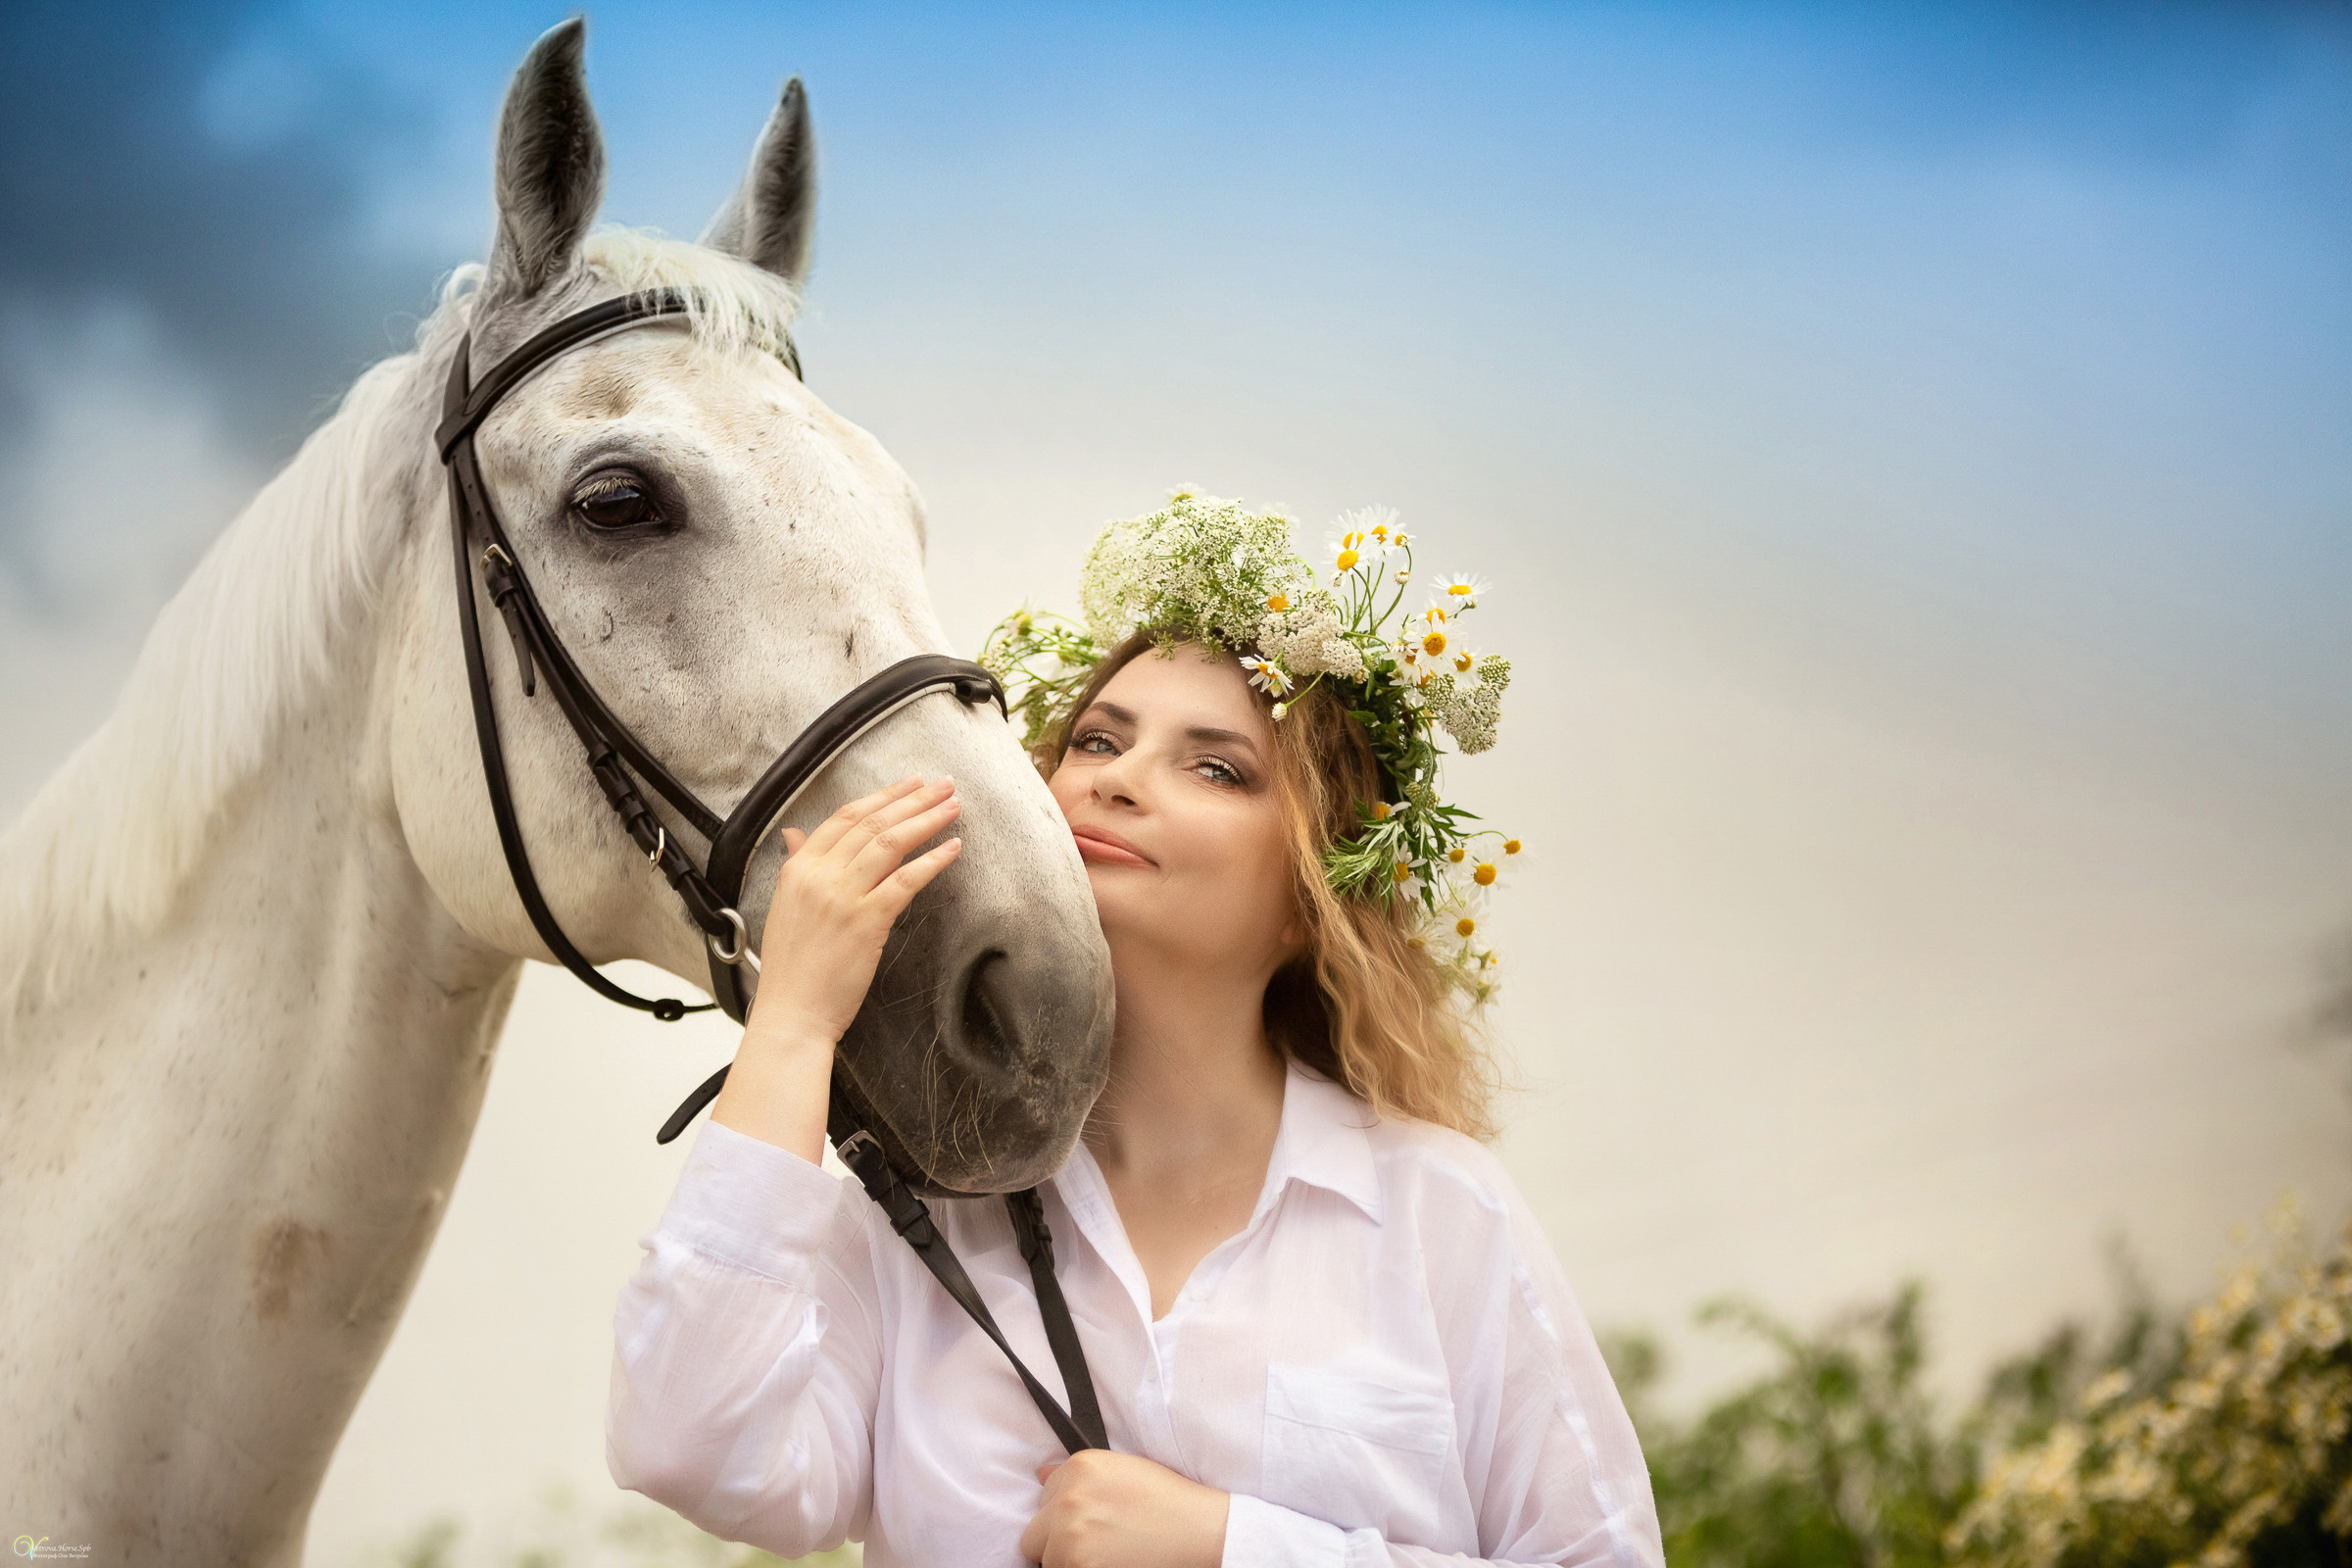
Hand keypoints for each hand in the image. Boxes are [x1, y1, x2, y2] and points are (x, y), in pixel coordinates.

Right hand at [710, 774, 961, 1159]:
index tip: (911, 783)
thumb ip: (797, 865)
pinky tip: (953, 849)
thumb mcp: (786, 907)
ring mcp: (842, 896)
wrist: (792, 1014)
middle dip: (913, 799)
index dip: (882, 796)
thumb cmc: (792, 969)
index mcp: (797, 868)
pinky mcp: (866, 921)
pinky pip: (906, 880)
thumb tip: (795, 833)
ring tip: (953, 806)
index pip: (844, 818)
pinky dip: (932, 861)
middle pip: (872, 823)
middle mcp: (818, 875)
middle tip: (944, 784)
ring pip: (890, 843)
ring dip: (927, 820)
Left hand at [1018, 1450, 1228, 1567]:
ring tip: (1106, 1555)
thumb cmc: (1167, 1500)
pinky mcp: (1079, 1566)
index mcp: (1080, 1467)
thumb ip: (1076, 1474)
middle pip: (1033, 1534)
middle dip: (1054, 1541)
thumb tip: (1041, 1475)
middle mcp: (1068, 1499)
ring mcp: (1070, 1536)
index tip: (1089, 1520)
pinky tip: (1109, 1563)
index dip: (1063, 1513)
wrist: (1198, 1530)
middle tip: (1092, 1544)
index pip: (1044, 1497)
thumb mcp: (1124, 1469)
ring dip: (1069, 1562)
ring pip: (1047, 1561)